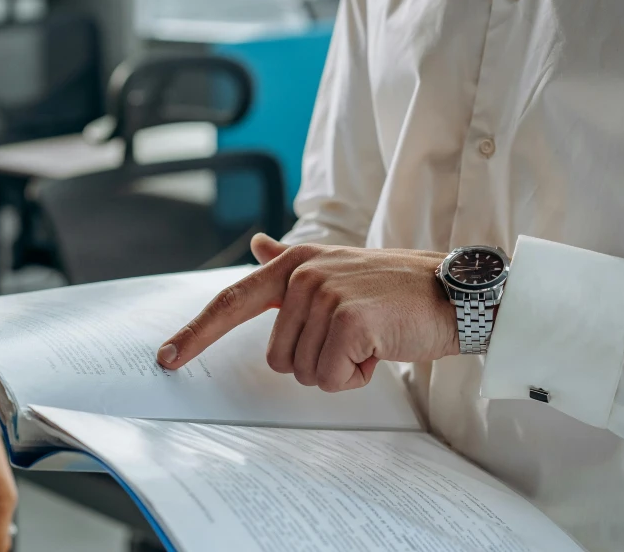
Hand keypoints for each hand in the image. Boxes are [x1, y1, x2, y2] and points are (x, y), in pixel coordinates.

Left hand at [158, 234, 458, 391]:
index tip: (167, 357)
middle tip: (354, 338)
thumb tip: (258, 243)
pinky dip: (357, 376)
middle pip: (276, 358)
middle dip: (315, 361)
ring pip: (302, 372)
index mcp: (293, 264)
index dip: (197, 332)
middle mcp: (302, 275)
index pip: (231, 301)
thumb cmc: (395, 290)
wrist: (456, 292)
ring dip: (339, 368)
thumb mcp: (338, 266)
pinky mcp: (349, 320)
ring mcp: (325, 295)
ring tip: (370, 339)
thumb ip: (290, 261)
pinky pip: (330, 378)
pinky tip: (380, 348)